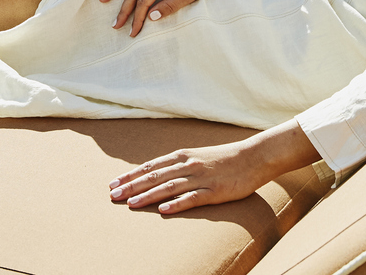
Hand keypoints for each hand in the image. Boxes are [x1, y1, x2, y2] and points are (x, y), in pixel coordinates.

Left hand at [108, 140, 270, 214]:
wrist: (252, 157)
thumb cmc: (222, 159)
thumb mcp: (196, 157)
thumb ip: (177, 165)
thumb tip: (155, 174)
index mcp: (181, 156)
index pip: (150, 166)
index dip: (130, 175)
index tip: (113, 183)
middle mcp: (187, 165)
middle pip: (154, 176)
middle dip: (132, 186)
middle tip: (113, 195)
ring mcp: (200, 178)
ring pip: (169, 187)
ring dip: (148, 196)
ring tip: (131, 204)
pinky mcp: (214, 191)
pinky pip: (192, 198)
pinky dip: (177, 204)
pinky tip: (163, 210)